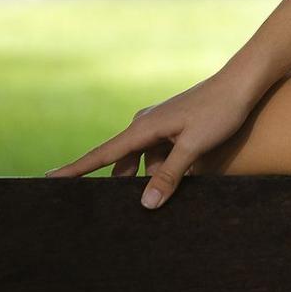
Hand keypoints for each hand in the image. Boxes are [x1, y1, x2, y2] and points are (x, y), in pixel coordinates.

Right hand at [43, 65, 260, 209]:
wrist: (242, 83)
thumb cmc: (219, 111)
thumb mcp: (194, 147)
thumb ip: (169, 175)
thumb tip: (145, 204)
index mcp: (143, 128)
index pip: (101, 155)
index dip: (74, 170)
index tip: (48, 180)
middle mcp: (144, 125)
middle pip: (121, 163)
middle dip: (121, 184)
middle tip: (116, 209)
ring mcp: (159, 125)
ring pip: (143, 162)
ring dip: (151, 177)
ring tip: (167, 192)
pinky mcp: (173, 127)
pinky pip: (159, 154)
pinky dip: (165, 167)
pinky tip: (183, 176)